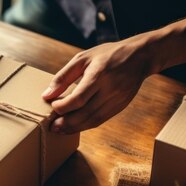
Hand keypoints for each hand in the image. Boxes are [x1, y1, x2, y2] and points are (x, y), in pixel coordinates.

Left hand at [42, 34, 158, 133]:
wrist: (140, 57)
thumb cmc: (107, 55)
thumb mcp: (82, 58)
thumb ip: (63, 77)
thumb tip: (46, 95)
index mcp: (99, 75)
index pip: (79, 98)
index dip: (63, 107)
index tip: (53, 106)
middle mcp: (109, 90)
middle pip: (85, 113)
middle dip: (66, 123)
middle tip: (52, 127)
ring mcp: (117, 100)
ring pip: (93, 120)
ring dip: (75, 128)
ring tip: (60, 130)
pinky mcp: (120, 106)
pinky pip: (101, 120)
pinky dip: (86, 125)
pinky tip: (74, 126)